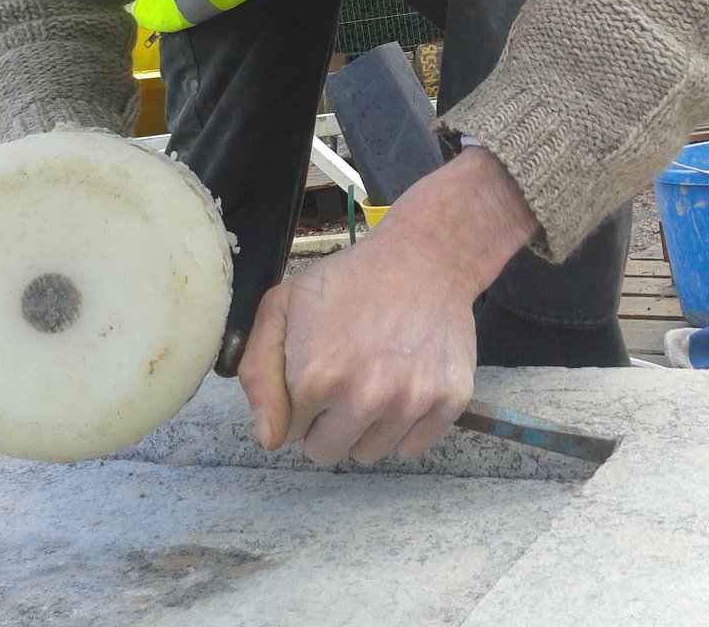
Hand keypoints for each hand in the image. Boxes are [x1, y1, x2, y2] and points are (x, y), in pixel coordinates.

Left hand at [238, 146, 537, 463]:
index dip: (298, 401)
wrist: (425, 255)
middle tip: (345, 375)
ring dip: (366, 426)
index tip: (316, 368)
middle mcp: (365, 397)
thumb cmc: (349, 279)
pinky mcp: (449, 401)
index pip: (286, 432)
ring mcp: (411, 401)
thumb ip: (259, 371)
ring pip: (369, 454)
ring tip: (376, 376)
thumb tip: (271, 439)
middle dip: (326, 422)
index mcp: (315, 376)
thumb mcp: (283, 304)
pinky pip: (412, 448)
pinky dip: (405, 425)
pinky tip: (405, 382)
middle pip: (325, 452)